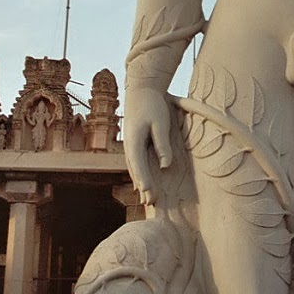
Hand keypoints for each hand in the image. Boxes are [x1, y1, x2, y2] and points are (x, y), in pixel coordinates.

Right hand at [123, 86, 172, 204]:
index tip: (149, 194)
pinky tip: (142, 184)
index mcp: (134, 141)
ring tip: (147, 199)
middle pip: (136, 171)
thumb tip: (165, 166)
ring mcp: (130, 144)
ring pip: (135, 169)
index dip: (145, 181)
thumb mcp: (160, 123)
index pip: (139, 165)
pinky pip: (136, 163)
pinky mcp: (134, 142)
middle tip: (151, 203)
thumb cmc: (152, 104)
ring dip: (140, 183)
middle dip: (143, 187)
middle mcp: (129, 145)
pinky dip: (139, 174)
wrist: (141, 89)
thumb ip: (162, 144)